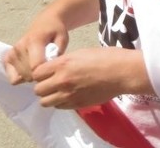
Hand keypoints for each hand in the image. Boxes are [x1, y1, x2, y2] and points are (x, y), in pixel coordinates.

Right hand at [4, 13, 69, 84]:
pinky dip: (21, 77)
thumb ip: (58, 53)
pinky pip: (12, 78)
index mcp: (34, 41)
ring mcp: (11, 53)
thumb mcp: (63, 39)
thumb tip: (50, 68)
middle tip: (46, 67)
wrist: (45, 22)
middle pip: (28, 74)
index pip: (36, 67)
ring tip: (38, 67)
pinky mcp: (6, 58)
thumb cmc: (55, 31)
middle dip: (39, 76)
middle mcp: (19, 47)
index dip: (45, 73)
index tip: (52, 70)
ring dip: (30, 76)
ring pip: (20, 78)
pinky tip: (30, 69)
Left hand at [31, 47, 146, 108]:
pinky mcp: (76, 104)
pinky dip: (60, 102)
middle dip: (43, 85)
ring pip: (45, 102)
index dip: (41, 73)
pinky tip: (69, 95)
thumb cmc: (106, 57)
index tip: (47, 72)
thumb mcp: (82, 53)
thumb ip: (65, 62)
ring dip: (50, 96)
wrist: (122, 72)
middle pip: (38, 90)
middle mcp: (62, 81)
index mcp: (63, 64)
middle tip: (52, 82)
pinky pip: (59, 107)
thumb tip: (55, 68)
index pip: (36, 73)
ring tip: (59, 91)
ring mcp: (68, 95)